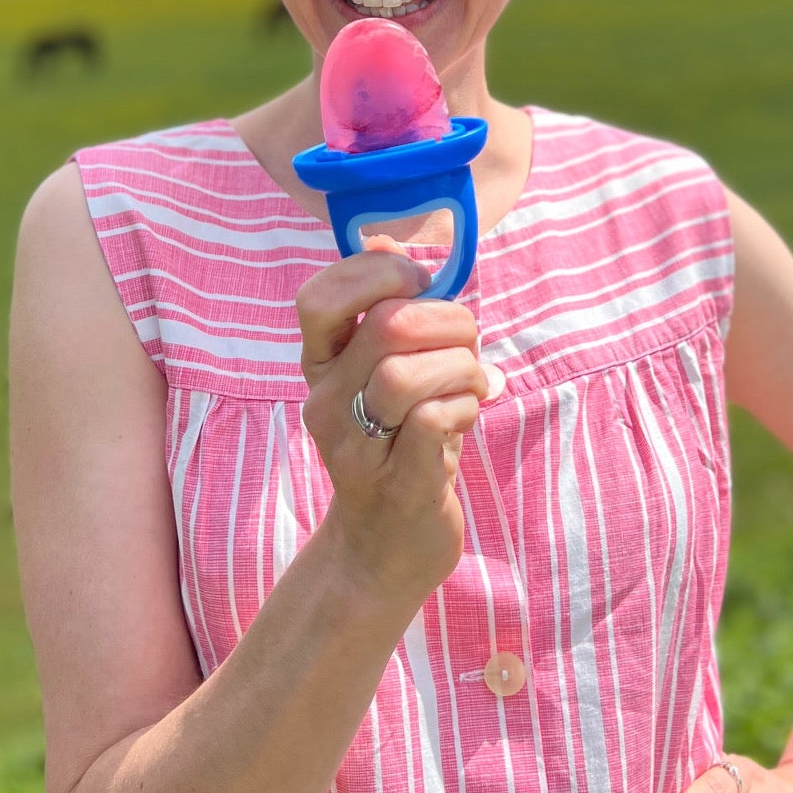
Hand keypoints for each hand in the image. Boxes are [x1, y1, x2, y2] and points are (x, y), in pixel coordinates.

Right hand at [297, 237, 503, 604]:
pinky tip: (468, 419)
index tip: (420, 283)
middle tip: (468, 344)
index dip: (377, 273)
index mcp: (321, 367)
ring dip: (462, 366)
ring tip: (474, 384)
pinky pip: (435, 419)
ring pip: (407, 372)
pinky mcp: (397, 482)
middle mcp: (326, 402)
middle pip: (387, 326)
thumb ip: (391, 315)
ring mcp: (357, 447)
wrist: (384, 550)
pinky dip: (467, 407)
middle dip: (450, 321)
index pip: (318, 299)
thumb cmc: (400, 446)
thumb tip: (392, 243)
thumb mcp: (387, 376)